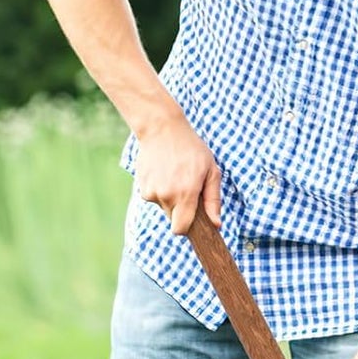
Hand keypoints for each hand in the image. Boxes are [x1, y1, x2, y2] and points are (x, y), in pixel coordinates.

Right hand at [135, 109, 221, 232]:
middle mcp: (166, 195)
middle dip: (181, 210)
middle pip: (173, 219)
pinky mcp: (141, 185)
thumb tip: (216, 224)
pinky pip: (153, 196)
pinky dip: (159, 190)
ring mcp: (151, 191)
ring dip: (170, 198)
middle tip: (187, 187)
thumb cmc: (192, 149)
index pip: (180, 229)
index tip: (192, 221)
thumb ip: (213, 200)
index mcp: (185, 194)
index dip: (187, 228)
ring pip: (163, 206)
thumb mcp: (211, 172)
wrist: (162, 129)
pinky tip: (164, 173)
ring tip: (174, 175)